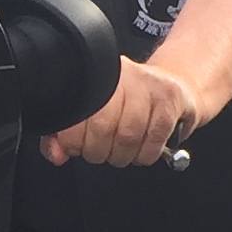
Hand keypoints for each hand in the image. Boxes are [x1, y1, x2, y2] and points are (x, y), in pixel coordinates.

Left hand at [44, 56, 196, 168]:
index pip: (77, 113)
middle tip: (100, 152)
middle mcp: (123, 75)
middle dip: (98, 151)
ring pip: (128, 136)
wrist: (175, 87)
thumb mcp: (94, 114)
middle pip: (102, 126)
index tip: (77, 148)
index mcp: (97, 76)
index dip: (74, 140)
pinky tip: (142, 150)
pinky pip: (153, 140)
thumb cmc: (130, 104)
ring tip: (121, 152)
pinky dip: (145, 155)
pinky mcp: (171, 99)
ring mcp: (149, 85)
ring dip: (122, 156)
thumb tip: (57, 154)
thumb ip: (68, 135)